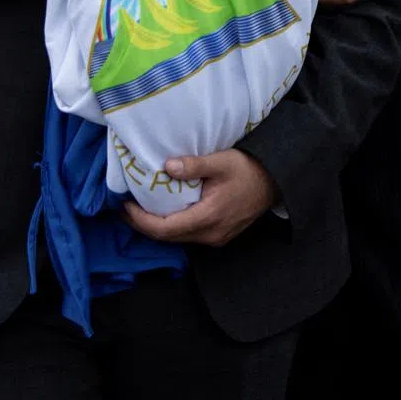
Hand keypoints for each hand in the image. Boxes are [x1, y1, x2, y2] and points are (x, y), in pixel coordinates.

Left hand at [122, 149, 277, 246]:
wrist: (276, 181)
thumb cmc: (249, 169)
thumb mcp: (223, 161)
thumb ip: (194, 165)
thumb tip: (166, 167)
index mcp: (208, 217)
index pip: (164, 228)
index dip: (140, 220)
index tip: (124, 206)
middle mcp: (210, 234)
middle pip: (167, 237)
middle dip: (142, 224)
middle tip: (125, 207)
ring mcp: (215, 238)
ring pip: (177, 238)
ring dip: (157, 226)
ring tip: (140, 208)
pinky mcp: (219, 236)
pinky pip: (188, 235)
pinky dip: (172, 226)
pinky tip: (165, 212)